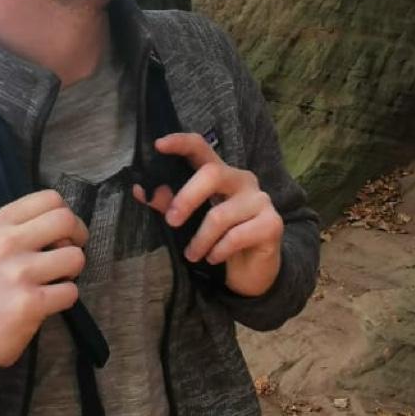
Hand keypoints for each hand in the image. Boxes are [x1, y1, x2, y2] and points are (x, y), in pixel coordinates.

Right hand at [0, 188, 87, 367]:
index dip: (66, 214)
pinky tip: (47, 302)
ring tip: (54, 280)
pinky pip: (71, 291)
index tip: (64, 232)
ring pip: (75, 257)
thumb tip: (66, 219)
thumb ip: (24, 226)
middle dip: (78, 237)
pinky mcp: (30, 302)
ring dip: (72, 272)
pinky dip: (65, 298)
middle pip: (66, 220)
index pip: (50, 198)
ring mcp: (18, 273)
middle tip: (68, 253)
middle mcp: (6, 243)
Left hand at [133, 131, 282, 297]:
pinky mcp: (272, 223)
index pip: (201, 148)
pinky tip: (213, 258)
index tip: (158, 145)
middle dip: (187, 198)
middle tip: (171, 221)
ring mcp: (260, 200)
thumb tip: (142, 190)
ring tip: (192, 255)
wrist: (251, 273)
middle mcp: (242, 180)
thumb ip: (169, 205)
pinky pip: (236, 236)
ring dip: (200, 239)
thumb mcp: (190, 223)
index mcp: (219, 174)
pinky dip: (218, 250)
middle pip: (212, 174)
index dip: (180, 143)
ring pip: (220, 214)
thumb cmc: (217, 241)